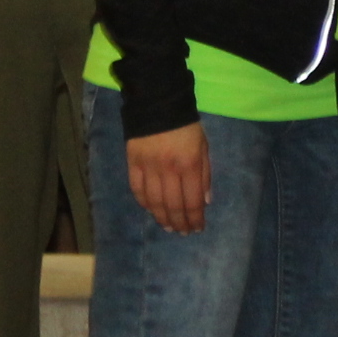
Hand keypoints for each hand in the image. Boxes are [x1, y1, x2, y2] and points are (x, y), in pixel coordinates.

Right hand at [125, 119, 210, 235]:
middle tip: (183, 232)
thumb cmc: (187, 127)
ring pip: (154, 202)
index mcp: (189, 164)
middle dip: (179, 222)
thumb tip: (205, 202)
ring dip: (161, 218)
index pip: (192, 201)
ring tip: (168, 227)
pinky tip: (151, 211)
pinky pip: (137, 190)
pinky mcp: (133, 163)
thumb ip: (205, 174)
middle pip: (173, 205)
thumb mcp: (204, 147)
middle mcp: (169, 169)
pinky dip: (144, 204)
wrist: (158, 104)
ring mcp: (149, 167)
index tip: (197, 228)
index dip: (195, 218)